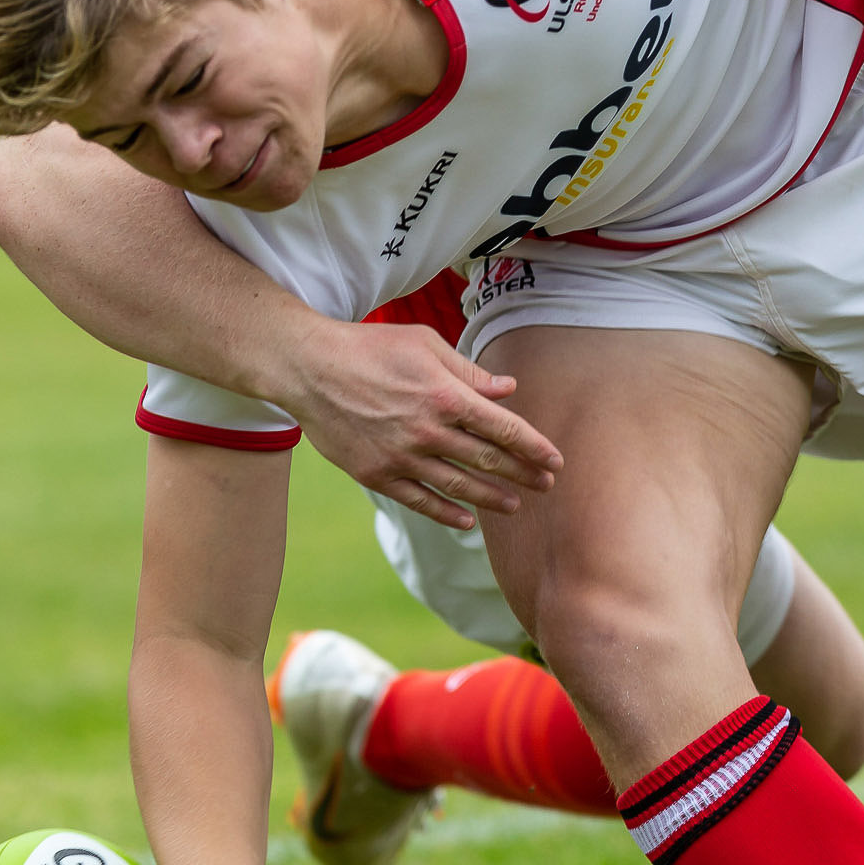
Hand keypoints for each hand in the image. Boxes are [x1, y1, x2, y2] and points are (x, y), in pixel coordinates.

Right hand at [273, 318, 561, 530]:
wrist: (309, 368)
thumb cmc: (369, 347)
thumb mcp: (425, 344)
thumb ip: (469, 371)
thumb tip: (508, 389)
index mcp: (446, 395)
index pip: (504, 428)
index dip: (534, 447)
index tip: (555, 461)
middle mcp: (429, 431)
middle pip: (488, 461)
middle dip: (523, 475)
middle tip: (546, 486)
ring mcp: (402, 457)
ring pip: (459, 486)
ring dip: (492, 498)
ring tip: (514, 506)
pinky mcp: (377, 474)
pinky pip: (420, 500)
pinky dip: (446, 513)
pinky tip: (467, 520)